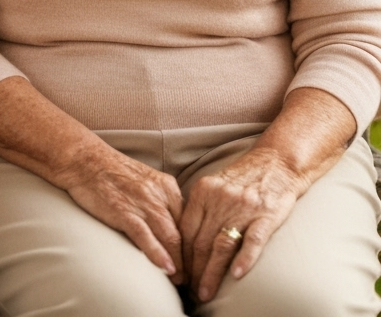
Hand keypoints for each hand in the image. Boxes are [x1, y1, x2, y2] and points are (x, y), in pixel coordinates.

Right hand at [59, 142, 184, 282]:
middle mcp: (159, 194)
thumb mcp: (145, 181)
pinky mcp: (123, 211)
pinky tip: (166, 269)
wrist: (83, 158)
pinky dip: (158, 255)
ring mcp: (142, 203)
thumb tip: (170, 228)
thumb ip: (160, 201)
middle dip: (188, 259)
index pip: (189, 222)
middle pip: (183, 233)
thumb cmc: (111, 171)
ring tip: (180, 280)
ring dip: (178, 263)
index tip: (193, 262)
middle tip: (191, 278)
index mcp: (167, 186)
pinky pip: (146, 237)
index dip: (192, 245)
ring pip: (170, 237)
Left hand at [181, 148, 303, 302]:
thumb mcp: (214, 186)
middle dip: (193, 269)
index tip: (178, 272)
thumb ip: (200, 208)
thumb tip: (183, 238)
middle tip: (189, 290)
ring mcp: (243, 208)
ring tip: (205, 292)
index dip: (180, 254)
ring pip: (221, 245)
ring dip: (211, 272)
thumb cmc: (243, 178)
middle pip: (200, 240)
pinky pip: (253, 240)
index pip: (186, 229)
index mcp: (203, 191)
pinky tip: (235, 275)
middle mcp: (220, 198)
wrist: (276, 163)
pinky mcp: (266, 215)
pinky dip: (244, 259)